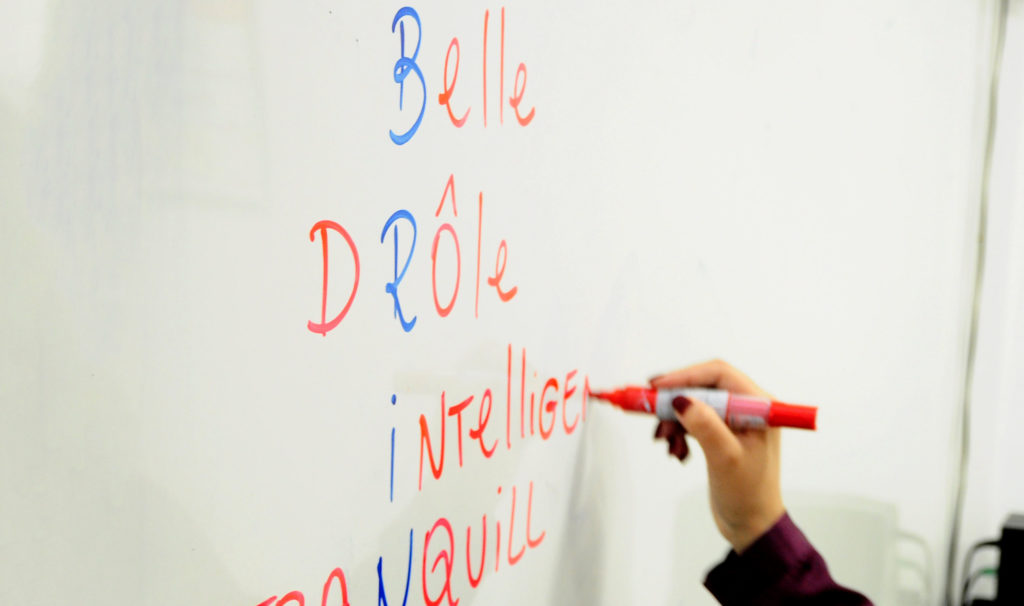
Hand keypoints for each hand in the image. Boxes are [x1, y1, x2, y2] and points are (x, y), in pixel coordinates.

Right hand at [651, 360, 784, 552]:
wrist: (750, 524)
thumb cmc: (748, 494)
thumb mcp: (726, 458)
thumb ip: (706, 426)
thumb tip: (682, 400)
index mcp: (760, 406)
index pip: (718, 374)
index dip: (685, 376)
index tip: (656, 387)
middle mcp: (748, 406)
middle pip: (702, 386)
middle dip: (675, 401)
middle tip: (649, 410)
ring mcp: (733, 420)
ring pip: (693, 403)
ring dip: (674, 420)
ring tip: (668, 443)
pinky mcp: (720, 432)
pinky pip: (692, 420)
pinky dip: (678, 432)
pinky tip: (677, 450)